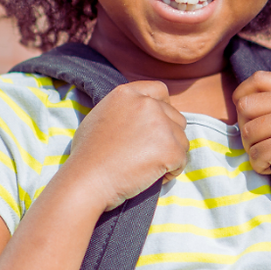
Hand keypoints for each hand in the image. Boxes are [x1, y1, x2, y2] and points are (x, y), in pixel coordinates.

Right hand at [63, 80, 189, 211]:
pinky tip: (151, 177)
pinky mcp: (170, 148)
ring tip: (147, 167)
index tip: (157, 125)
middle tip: (149, 155)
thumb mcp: (101, 116)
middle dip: (168, 136)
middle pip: (176, 117)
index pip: (160, 91)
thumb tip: (138, 115)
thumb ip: (124, 109)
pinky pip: (182, 161)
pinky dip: (171, 172)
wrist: (88, 179)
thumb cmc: (88, 155)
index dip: (163, 108)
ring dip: (171, 155)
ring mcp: (161, 125)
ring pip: (182, 140)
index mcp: (128, 93)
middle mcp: (147, 104)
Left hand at [232, 71, 270, 211]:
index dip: (241, 95)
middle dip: (245, 128)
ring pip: (248, 130)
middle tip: (259, 144)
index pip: (259, 79)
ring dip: (252, 149)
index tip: (244, 114)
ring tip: (270, 158)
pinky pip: (256, 153)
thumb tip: (239, 98)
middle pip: (247, 105)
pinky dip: (259, 165)